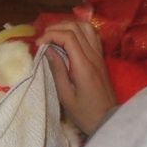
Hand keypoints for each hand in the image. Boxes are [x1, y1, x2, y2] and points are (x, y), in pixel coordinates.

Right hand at [37, 19, 116, 135]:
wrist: (108, 120)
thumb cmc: (84, 113)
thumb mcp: (65, 95)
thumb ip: (57, 70)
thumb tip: (48, 50)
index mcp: (83, 65)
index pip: (68, 36)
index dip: (50, 35)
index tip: (38, 45)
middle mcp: (93, 56)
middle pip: (77, 27)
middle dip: (57, 27)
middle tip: (43, 38)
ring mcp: (99, 55)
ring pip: (86, 27)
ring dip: (69, 26)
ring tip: (54, 35)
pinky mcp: (101, 58)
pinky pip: (92, 35)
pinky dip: (79, 31)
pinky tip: (69, 39)